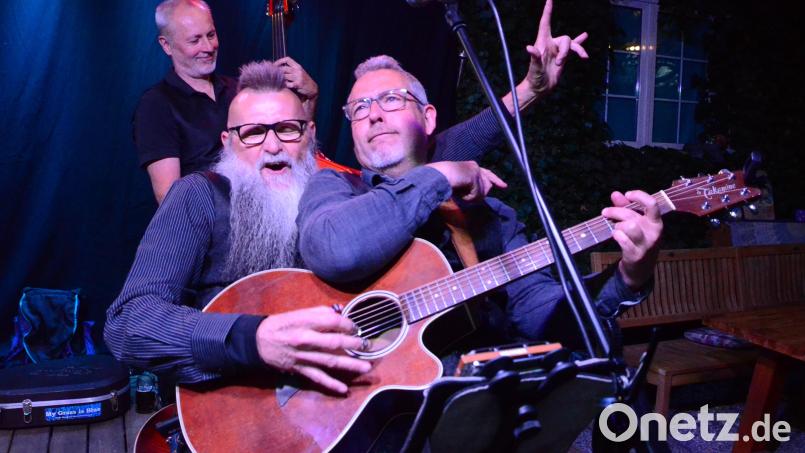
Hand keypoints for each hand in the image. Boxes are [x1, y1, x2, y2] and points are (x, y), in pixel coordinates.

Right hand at [255, 306, 370, 393]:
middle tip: (368, 345)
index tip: (356, 326)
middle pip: (334, 342)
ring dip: (350, 365)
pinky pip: (317, 378)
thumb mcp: (297, 313)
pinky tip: (344, 389)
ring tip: (366, 367)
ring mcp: (303, 357)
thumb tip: (340, 313)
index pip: (332, 322)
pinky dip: (331, 384)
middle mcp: (305, 340)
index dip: (347, 324)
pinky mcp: (300, 370)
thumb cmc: (280, 325)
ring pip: (330, 361)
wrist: (257, 342)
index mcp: (304, 322)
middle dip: (354, 344)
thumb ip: (319, 312)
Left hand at [275, 57, 318, 100]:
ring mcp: (298, 77)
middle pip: (284, 68)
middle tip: (272, 74)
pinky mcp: (298, 84)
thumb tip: (278, 68)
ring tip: (277, 81)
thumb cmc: (304, 80)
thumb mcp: (299, 72)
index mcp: (298, 66)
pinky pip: (288, 84)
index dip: (280, 61)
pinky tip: (284, 86)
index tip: (274, 65)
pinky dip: (285, 85)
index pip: (287, 59)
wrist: (312, 88)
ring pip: (284, 76)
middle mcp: (298, 70)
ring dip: (280, 79)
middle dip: (277, 71)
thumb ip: (291, 70)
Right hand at [426, 161, 506, 201]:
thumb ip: (470, 186)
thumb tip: (480, 196)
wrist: (436, 176)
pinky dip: (468, 198)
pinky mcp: (474, 177)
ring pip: (482, 192)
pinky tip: (460, 195)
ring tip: (459, 195)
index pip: (488, 174)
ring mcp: (475, 171)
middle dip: (479, 195)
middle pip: (488, 186)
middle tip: (465, 197)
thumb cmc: (442, 180)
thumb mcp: (459, 183)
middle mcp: (476, 167)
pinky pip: (476, 195)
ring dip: (471, 198)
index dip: (497, 180)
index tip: (505, 186)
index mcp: (471, 166)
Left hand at [523, 0, 588, 98]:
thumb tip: (530, 48)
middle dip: (566, 51)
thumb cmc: (534, 77)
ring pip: (572, 44)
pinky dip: (580, 43)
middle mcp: (550, 44)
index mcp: (542, 42)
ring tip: (576, 61)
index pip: (545, 23)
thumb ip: (534, 57)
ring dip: (575, 53)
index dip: (548, 11)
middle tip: (559, 64)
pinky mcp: (564, 57)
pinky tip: (585, 36)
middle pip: (566, 39)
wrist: (540, 87)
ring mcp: (558, 50)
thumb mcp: (534, 67)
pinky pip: (574, 47)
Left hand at [601, 190, 662, 289]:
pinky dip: (617, 236)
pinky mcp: (637, 255)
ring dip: (618, 226)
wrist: (641, 269)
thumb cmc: (637, 241)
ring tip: (615, 229)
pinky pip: (624, 240)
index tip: (628, 194)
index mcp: (656, 222)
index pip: (652, 204)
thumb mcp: (636, 223)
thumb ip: (626, 208)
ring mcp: (647, 244)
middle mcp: (654, 232)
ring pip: (629, 226)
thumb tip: (615, 193)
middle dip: (615, 211)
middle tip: (605, 212)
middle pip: (632, 215)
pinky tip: (615, 236)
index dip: (639, 196)